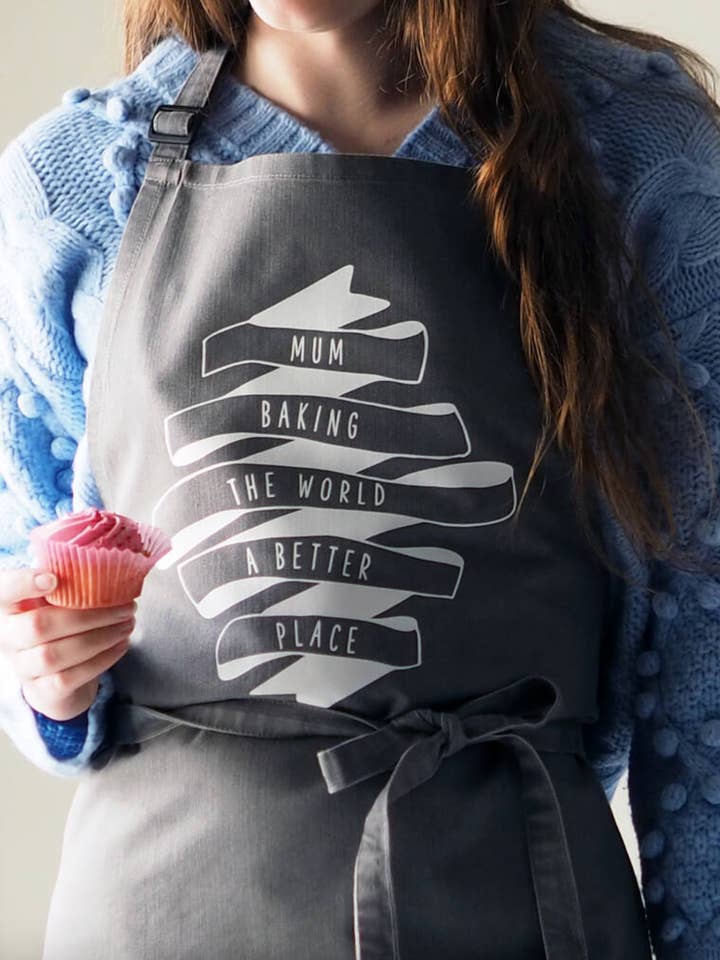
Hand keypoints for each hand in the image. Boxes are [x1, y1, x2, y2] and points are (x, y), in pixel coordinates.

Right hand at [0, 567, 135, 720]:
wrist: (58, 680)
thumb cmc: (62, 628)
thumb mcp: (60, 601)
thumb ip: (72, 581)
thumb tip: (111, 562)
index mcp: (10, 606)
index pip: (3, 591)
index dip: (22, 584)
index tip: (52, 578)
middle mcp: (8, 636)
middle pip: (39, 626)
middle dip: (89, 615)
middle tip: (126, 606)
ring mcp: (23, 666)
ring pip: (54, 654)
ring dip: (99, 637)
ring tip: (128, 624)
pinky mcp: (43, 690)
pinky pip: (69, 677)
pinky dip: (101, 659)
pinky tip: (121, 644)